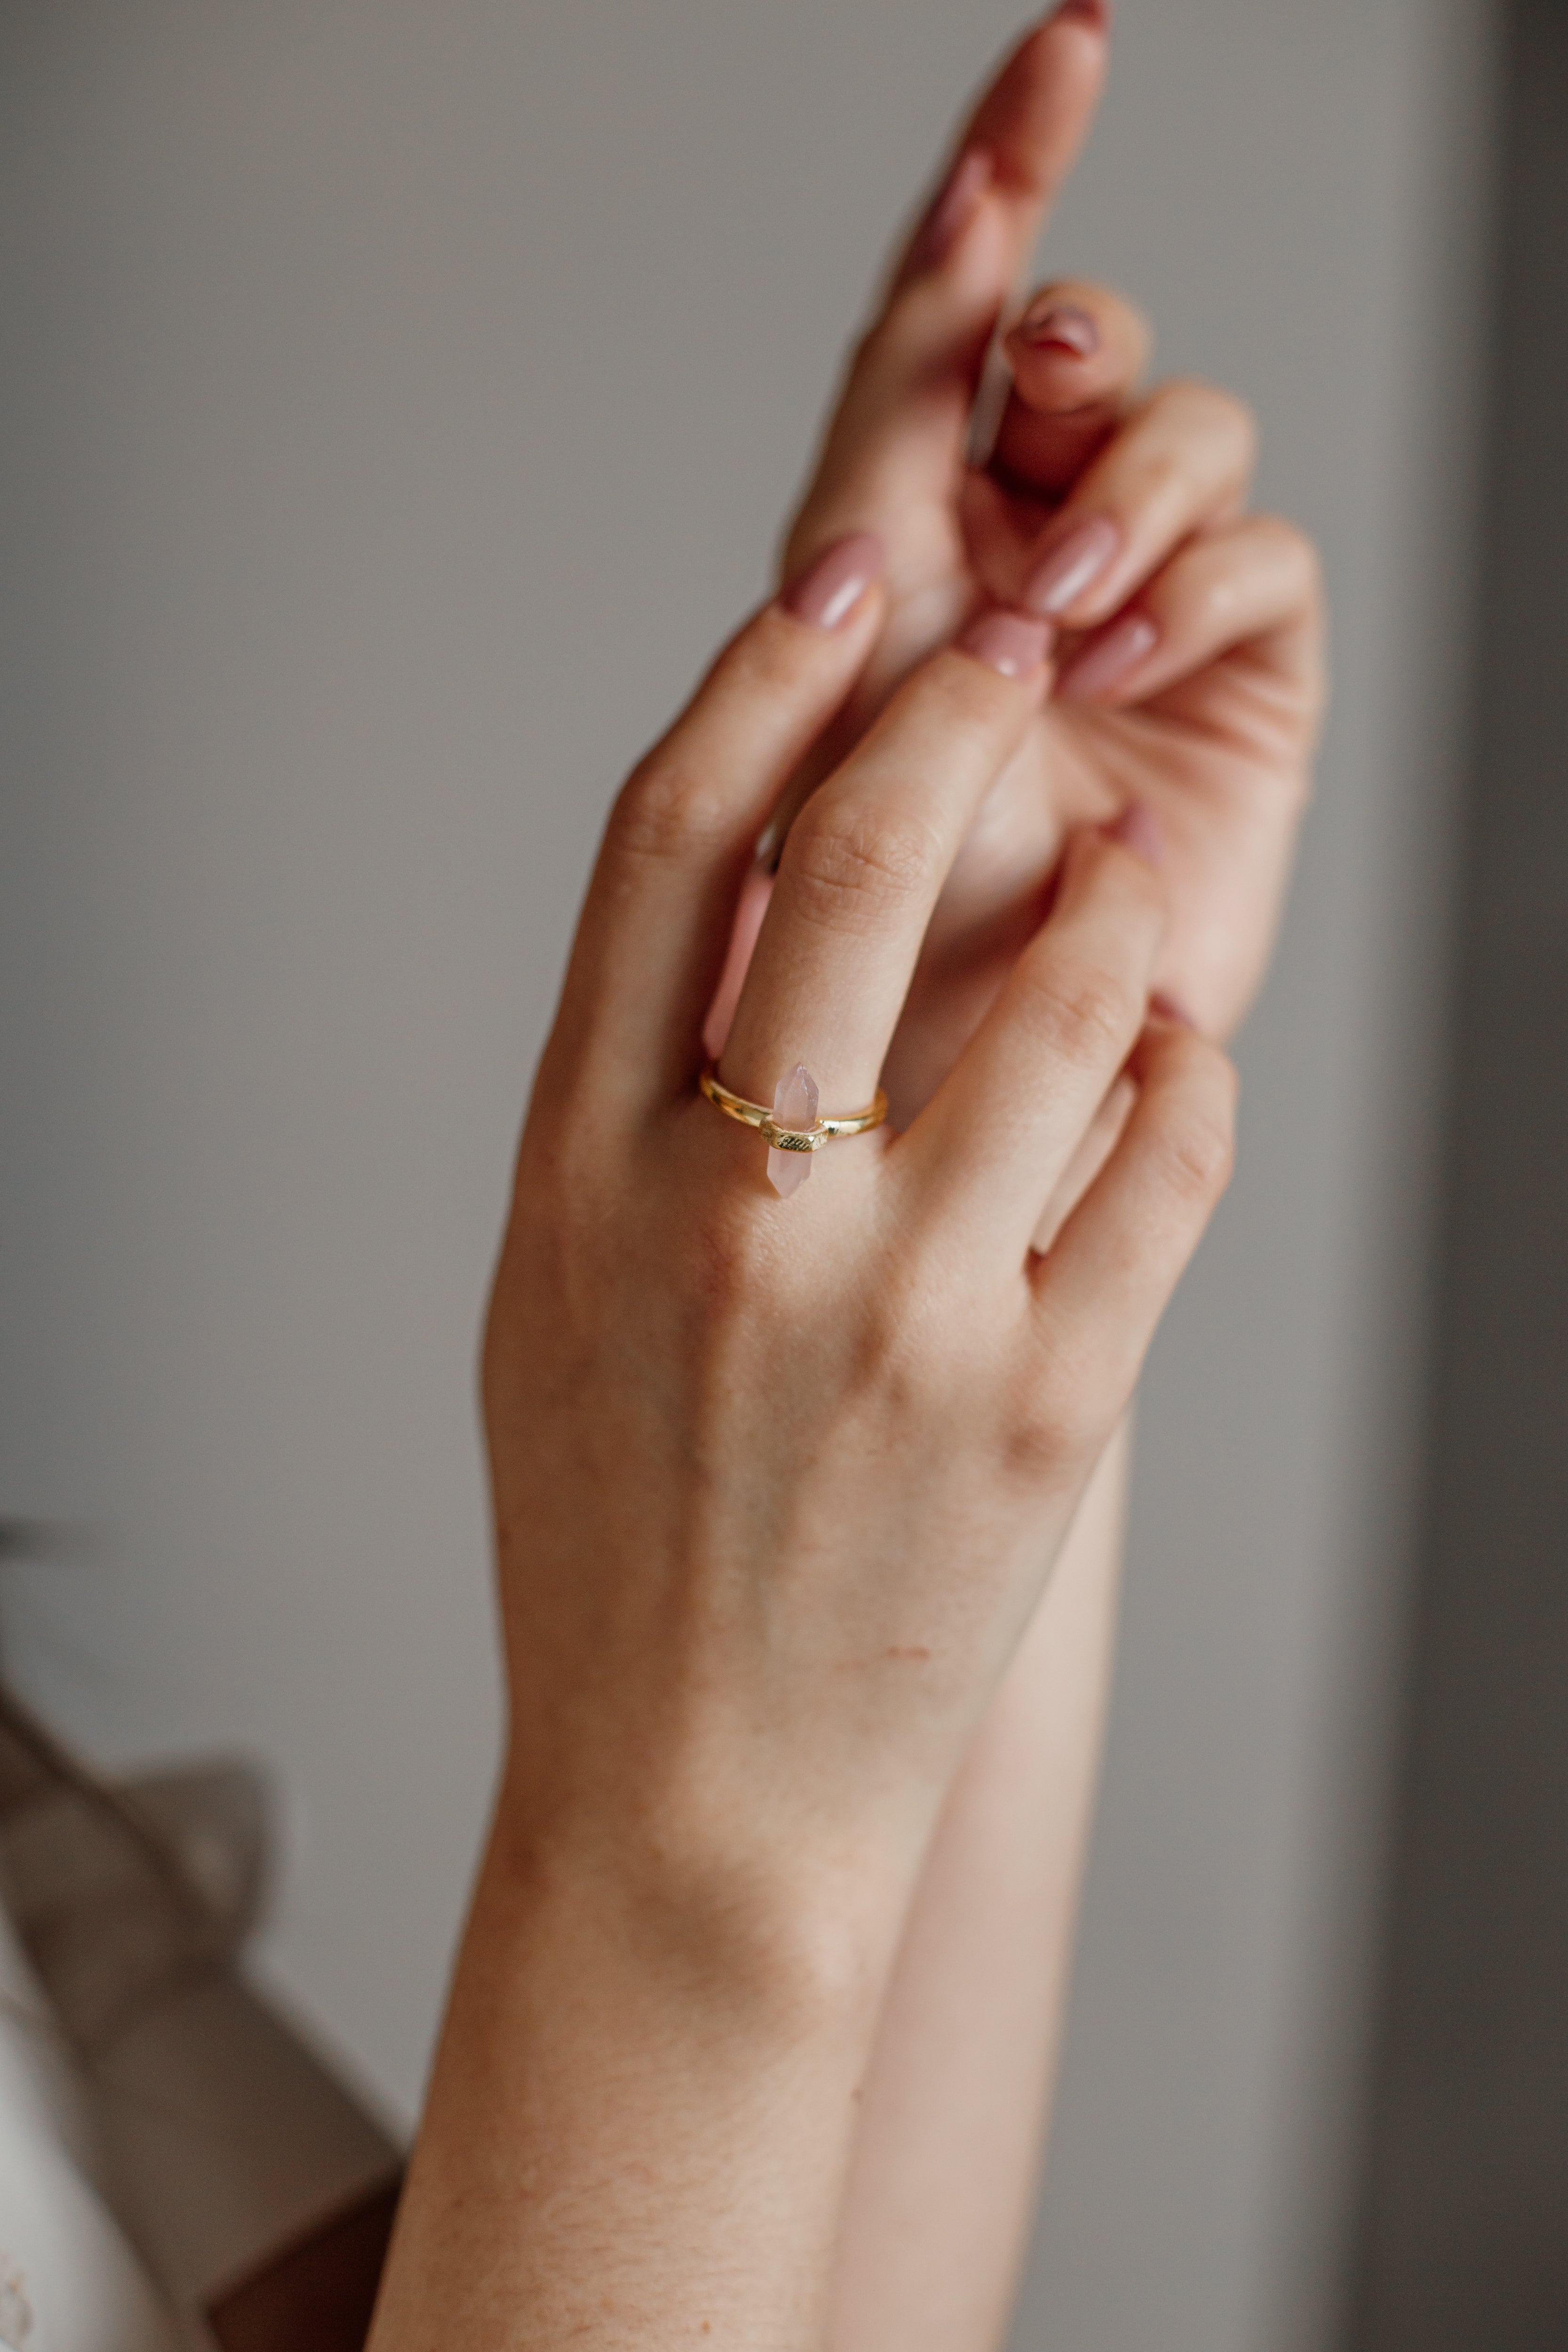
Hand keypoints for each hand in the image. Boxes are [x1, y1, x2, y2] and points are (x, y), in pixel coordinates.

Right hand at [483, 556, 1235, 1934]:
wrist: (693, 1790)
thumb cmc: (612, 1531)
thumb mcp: (549, 1290)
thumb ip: (621, 1093)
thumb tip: (746, 891)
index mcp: (580, 1171)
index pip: (666, 844)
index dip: (761, 673)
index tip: (841, 584)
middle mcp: (735, 1217)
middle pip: (854, 865)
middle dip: (948, 710)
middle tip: (1009, 651)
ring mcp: (904, 1310)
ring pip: (1064, 992)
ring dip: (1110, 895)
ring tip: (1118, 872)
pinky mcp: (1049, 1402)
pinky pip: (1168, 1158)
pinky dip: (1184, 1071)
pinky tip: (1163, 1054)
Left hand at [778, 3, 1322, 1117]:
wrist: (964, 1089)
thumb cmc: (856, 941)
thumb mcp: (819, 721)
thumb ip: (857, 539)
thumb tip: (944, 390)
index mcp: (890, 542)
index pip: (937, 325)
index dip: (1000, 174)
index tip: (1065, 46)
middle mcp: (1015, 549)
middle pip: (1082, 346)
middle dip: (1076, 330)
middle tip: (1044, 381)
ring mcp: (1137, 609)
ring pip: (1180, 430)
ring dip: (1126, 489)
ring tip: (1058, 613)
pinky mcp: (1237, 672)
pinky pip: (1255, 550)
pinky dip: (1198, 577)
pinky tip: (1127, 658)